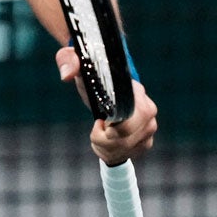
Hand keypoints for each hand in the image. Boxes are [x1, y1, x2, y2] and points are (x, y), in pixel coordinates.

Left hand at [56, 48, 157, 165]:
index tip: (98, 122)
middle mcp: (148, 110)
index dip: (111, 129)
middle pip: (125, 140)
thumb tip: (67, 75)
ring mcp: (149, 127)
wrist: (105, 84)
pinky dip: (111, 153)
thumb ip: (69, 62)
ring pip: (126, 150)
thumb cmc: (90, 73)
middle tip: (96, 126)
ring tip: (98, 132)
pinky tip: (105, 141)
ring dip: (104, 147)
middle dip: (104, 140)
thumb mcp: (75, 61)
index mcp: (135, 92)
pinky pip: (129, 155)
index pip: (129, 120)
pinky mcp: (146, 139)